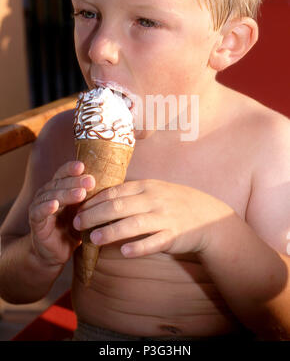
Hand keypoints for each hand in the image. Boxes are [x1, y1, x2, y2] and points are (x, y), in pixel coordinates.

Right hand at [29, 161, 94, 266]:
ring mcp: (40, 206)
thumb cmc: (74, 228)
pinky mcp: (36, 222)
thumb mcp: (85, 211)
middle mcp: (48, 193)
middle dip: (75, 181)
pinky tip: (54, 205)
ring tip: (80, 194)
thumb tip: (117, 184)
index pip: (64, 173)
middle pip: (60, 183)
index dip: (72, 169)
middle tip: (90, 181)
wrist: (57, 252)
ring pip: (51, 195)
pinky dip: (46, 208)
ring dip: (66, 194)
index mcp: (59, 187)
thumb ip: (92, 197)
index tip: (83, 166)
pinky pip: (39, 212)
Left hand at [73, 179, 233, 257]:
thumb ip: (130, 194)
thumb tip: (99, 200)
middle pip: (119, 206)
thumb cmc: (172, 202)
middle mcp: (154, 199)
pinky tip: (124, 252)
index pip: (114, 191)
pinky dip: (139, 247)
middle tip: (77, 224)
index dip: (93, 201)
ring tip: (93, 239)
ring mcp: (164, 216)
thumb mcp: (153, 190)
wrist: (206, 215)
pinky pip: (155, 241)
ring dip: (111, 231)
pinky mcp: (174, 234)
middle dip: (95, 215)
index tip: (77, 209)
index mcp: (146, 186)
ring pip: (134, 224)